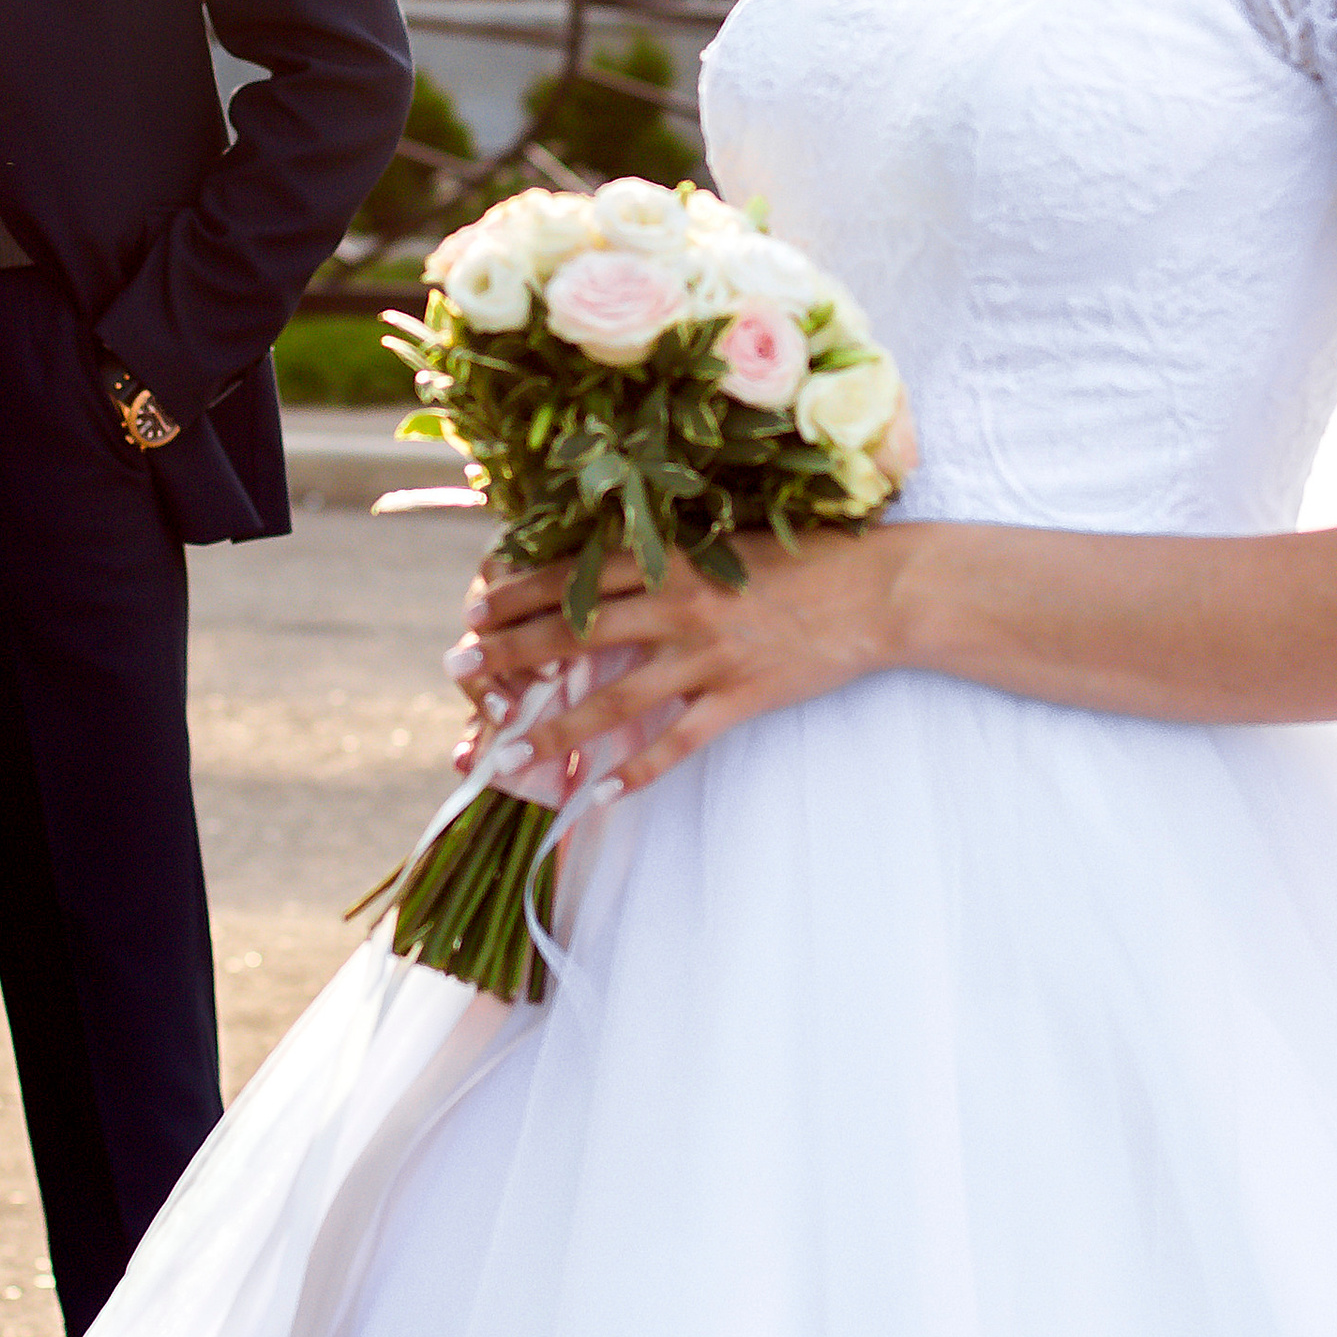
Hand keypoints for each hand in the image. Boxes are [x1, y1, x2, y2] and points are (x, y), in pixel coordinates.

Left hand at [448, 529, 913, 798]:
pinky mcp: (742, 697)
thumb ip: (671, 558)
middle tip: (460, 668)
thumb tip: (614, 571)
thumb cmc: (805, 554)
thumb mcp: (728, 542)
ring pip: (614, 698)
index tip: (476, 607)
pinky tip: (601, 794)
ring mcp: (709, 656)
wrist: (877, 588)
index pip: (576, 575)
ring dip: (556, 727)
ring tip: (508, 749)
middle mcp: (679, 606)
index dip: (520, 593)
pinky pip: (678, 742)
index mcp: (673, 559)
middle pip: (576, 632)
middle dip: (511, 653)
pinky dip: (638, 771)